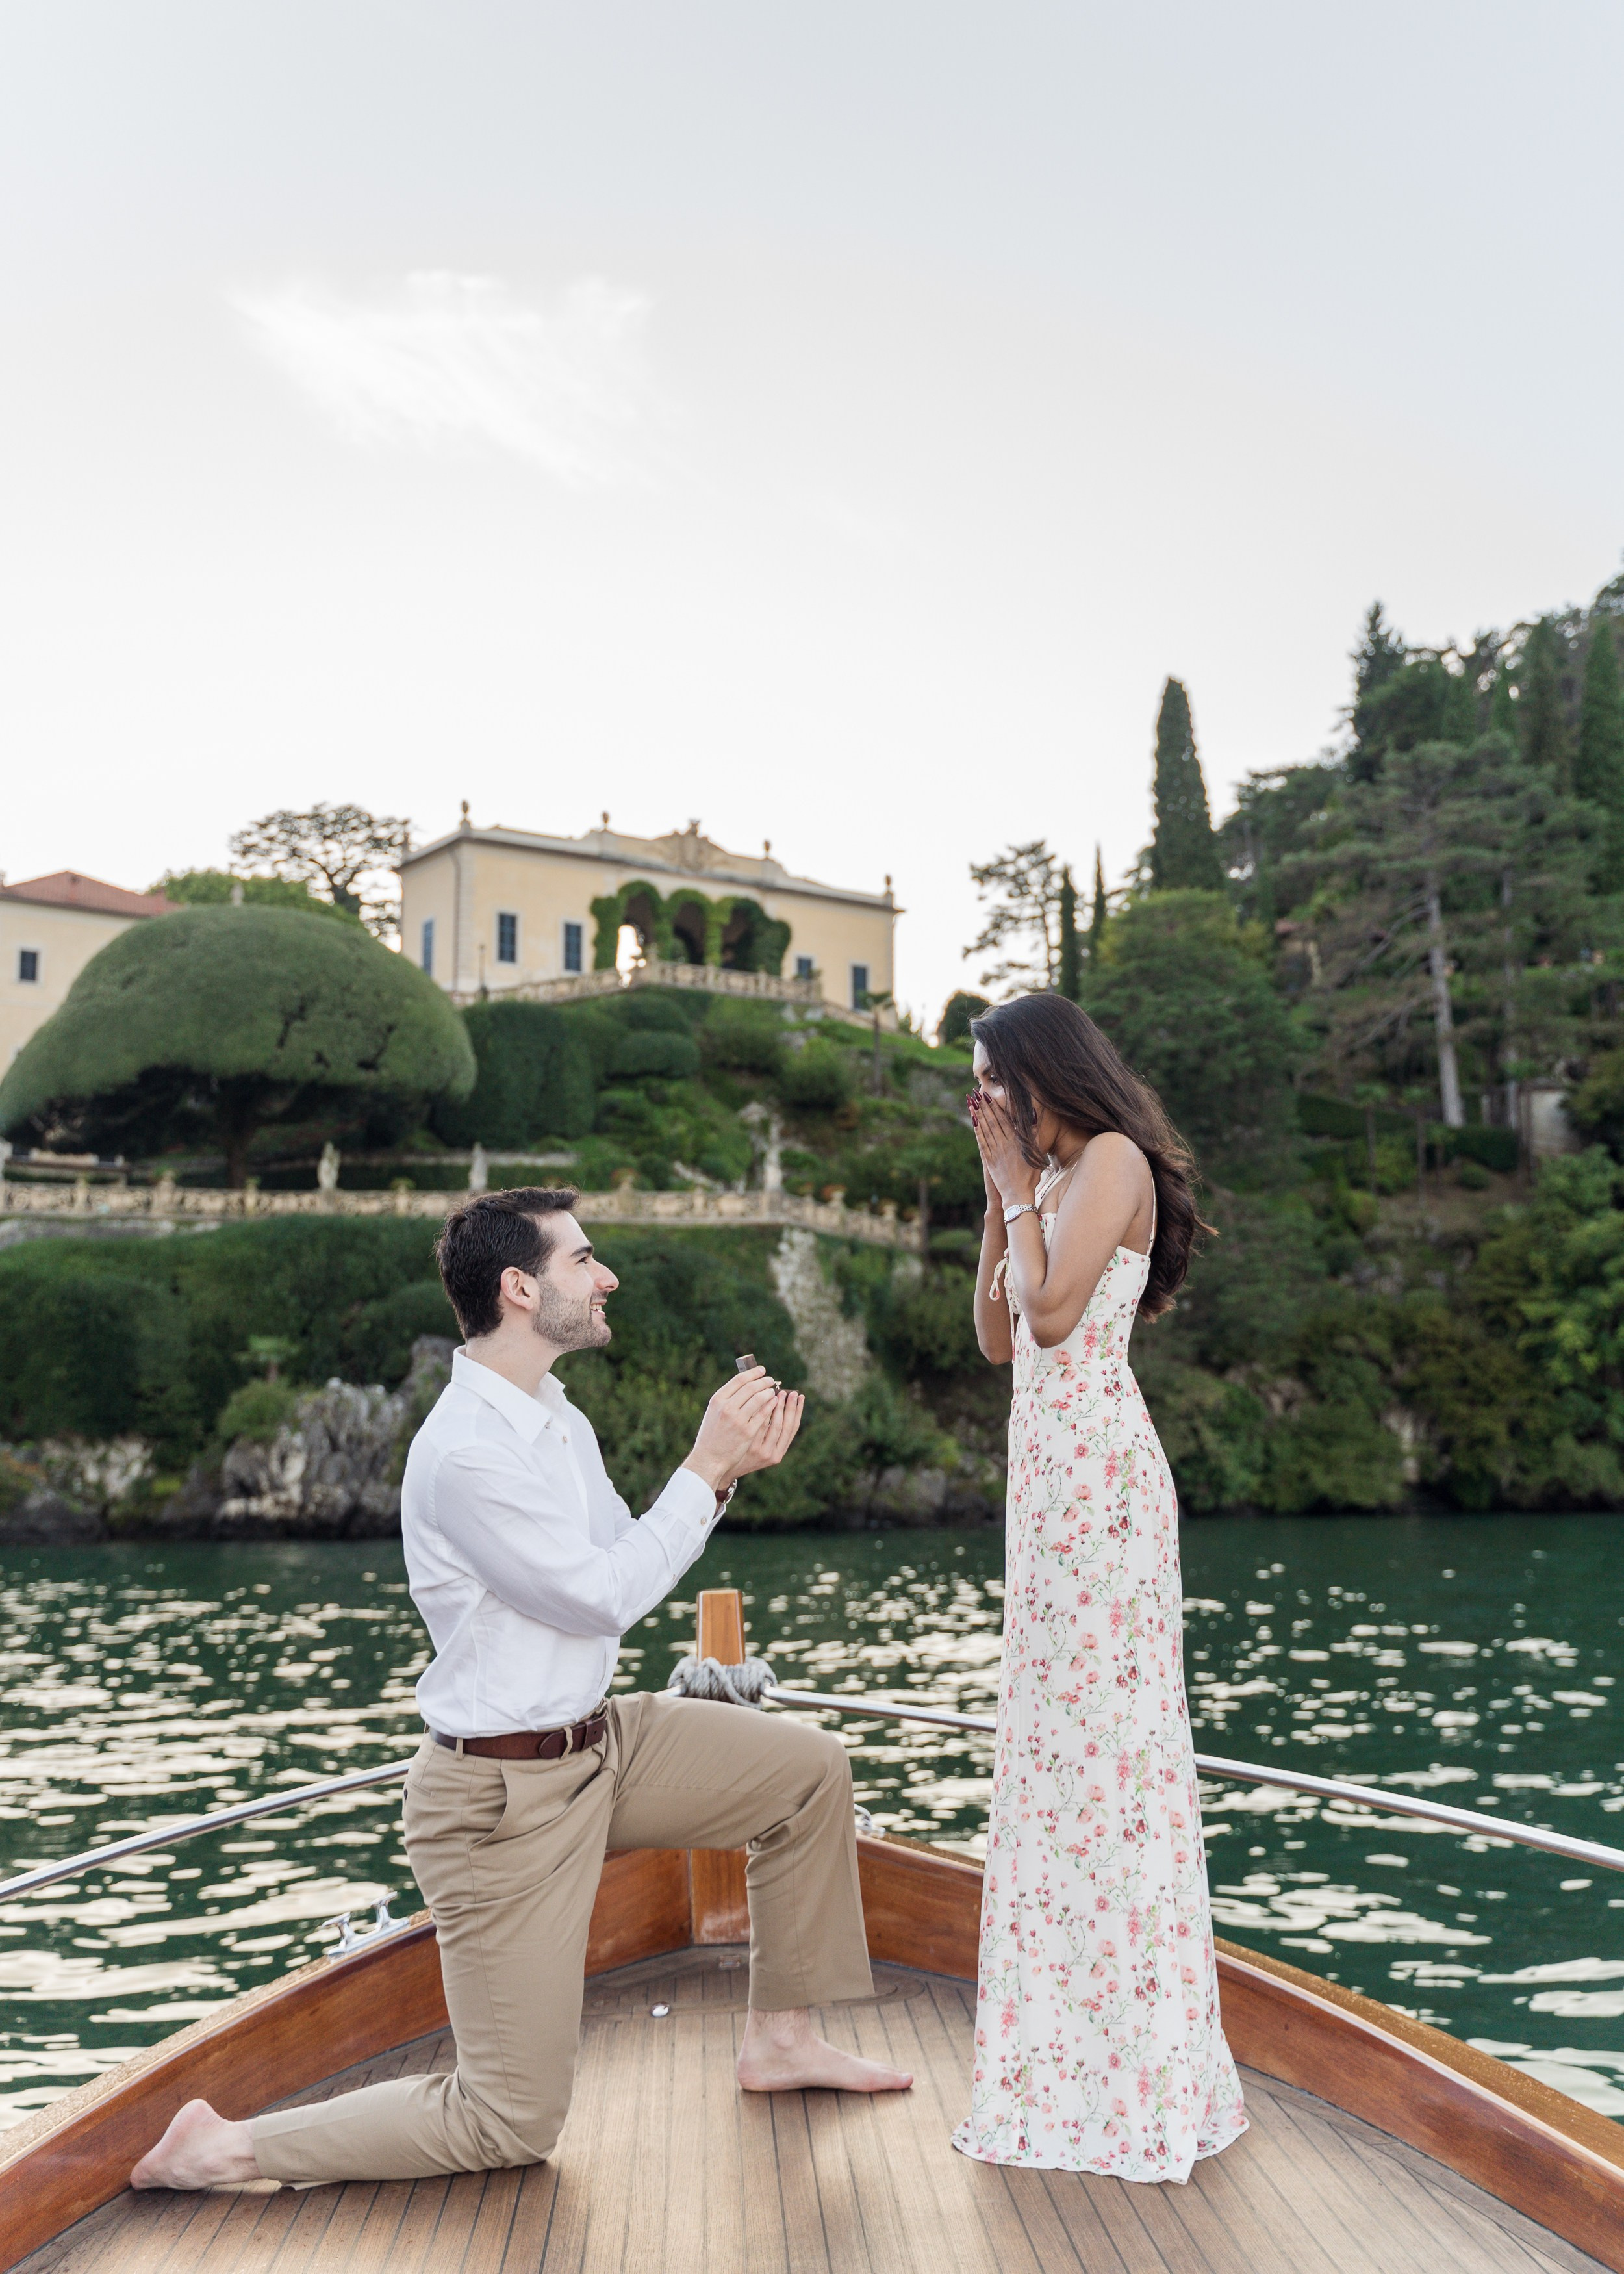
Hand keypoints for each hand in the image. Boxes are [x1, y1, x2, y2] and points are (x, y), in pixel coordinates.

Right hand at [683, 1367, 782, 1492]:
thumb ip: (727, 1399)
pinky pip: (763, 1414)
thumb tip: (746, 1384)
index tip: (762, 1370)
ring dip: (769, 1392)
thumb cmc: (711, 1434)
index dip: (753, 1373)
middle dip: (763, 1381)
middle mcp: (727, 1408)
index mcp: (717, 1400)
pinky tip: (774, 1402)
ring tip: (773, 1390)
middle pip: (750, 1387)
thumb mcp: (713, 1412)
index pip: (738, 1380)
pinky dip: (770, 1405)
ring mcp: (738, 1420)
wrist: (709, 1458)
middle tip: (770, 1380)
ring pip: (759, 1399)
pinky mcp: (748, 1432)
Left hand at [732, 1389, 804, 1474]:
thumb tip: (779, 1403)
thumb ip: (770, 1433)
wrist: (720, 1463)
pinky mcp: (746, 1443)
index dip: (798, 1411)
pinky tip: (762, 1399)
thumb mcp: (760, 1447)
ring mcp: (759, 1449)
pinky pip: (757, 1424)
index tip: (801, 1396)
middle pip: (785, 1426)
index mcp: (778, 1453)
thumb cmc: (742, 1451)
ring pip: (773, 1425)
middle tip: (791, 1392)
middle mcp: (771, 1452)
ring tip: (777, 1392)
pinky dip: (762, 1411)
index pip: (792, 1429)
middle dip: (790, 1407)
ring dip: (777, 1407)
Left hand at [970, 1089, 1036, 1206]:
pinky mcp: (988, 1160)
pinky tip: (973, 1121)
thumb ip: (1034, 1134)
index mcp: (1015, 1142)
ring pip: (985, 1129)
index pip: (1004, 1119)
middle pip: (992, 1121)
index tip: (990, 1095)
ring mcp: (995, 1152)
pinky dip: (977, 1130)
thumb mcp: (1036, 1154)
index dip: (996, 1106)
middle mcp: (1004, 1144)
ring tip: (972, 1102)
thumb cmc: (1030, 1176)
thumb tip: (1034, 1116)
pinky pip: (981, 1142)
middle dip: (984, 1106)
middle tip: (976, 1093)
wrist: (1017, 1195)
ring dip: (978, 1114)